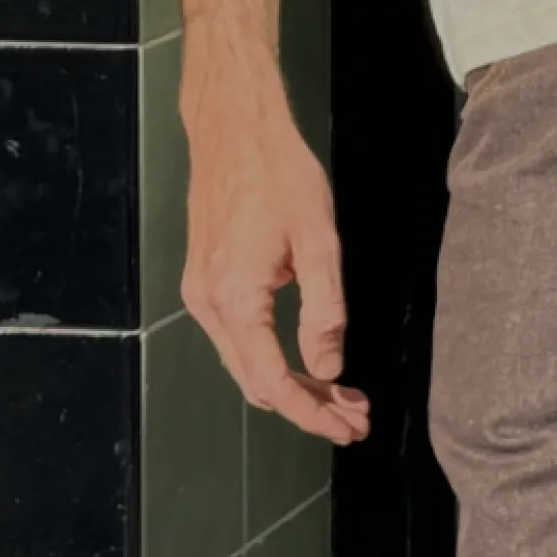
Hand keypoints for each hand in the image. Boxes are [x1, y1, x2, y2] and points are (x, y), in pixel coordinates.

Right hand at [180, 69, 370, 445]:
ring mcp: (200, 295)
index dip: (312, 413)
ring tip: (343, 397)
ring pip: (246, 365)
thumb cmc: (281, 174)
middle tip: (356, 417)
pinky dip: (273, 359)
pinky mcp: (205, 282)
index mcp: (235, 298)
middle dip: (307, 407)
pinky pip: (239, 340)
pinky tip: (310, 362)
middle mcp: (208, 305)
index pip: (272, 382)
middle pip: (256, 383)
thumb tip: (328, 369)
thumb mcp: (319, 242)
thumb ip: (324, 311)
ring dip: (293, 386)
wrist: (233, 127)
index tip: (349, 429)